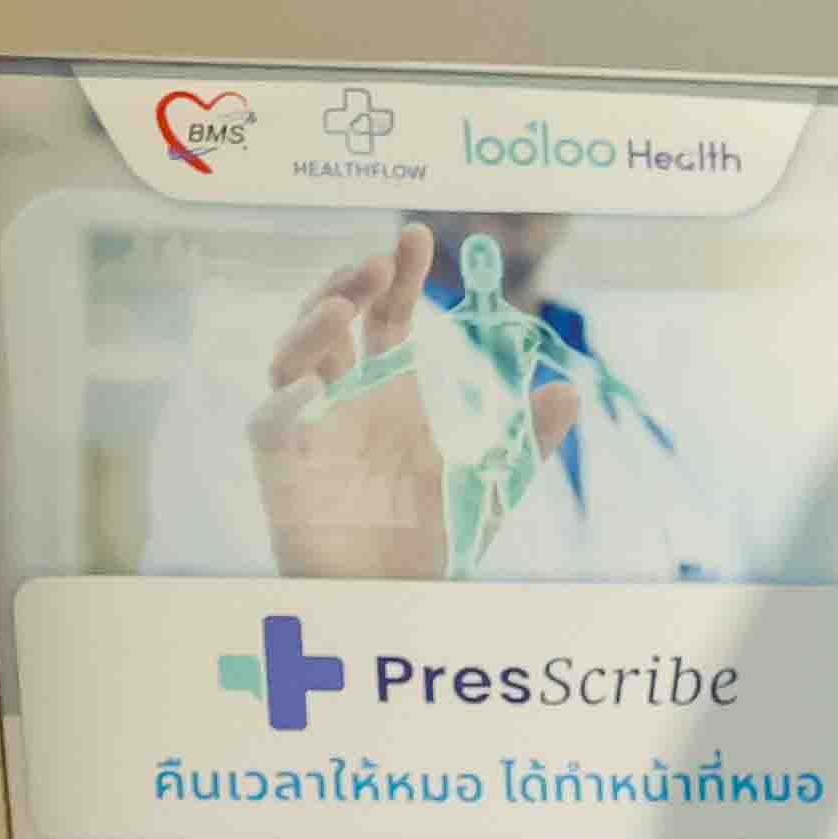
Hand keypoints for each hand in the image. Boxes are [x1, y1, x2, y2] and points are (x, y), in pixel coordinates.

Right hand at [250, 221, 569, 579]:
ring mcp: (307, 431)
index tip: (417, 237)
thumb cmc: (428, 539)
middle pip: (329, 324)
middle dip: (347, 286)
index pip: (387, 317)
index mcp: (390, 392)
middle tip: (377, 261)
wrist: (395, 601)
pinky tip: (314, 389)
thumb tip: (568, 388)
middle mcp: (343, 401)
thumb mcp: (493, 484)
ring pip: (290, 360)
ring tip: (345, 305)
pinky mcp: (282, 472)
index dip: (398, 277)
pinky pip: (269, 428)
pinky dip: (284, 405)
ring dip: (312, 328)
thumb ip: (529, 439)